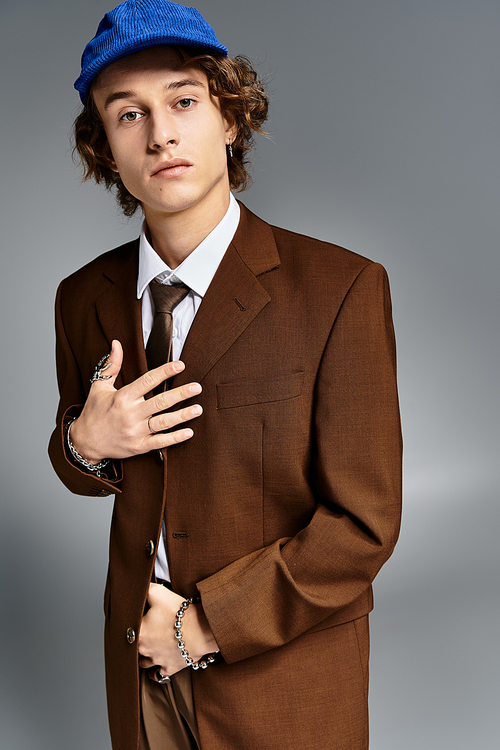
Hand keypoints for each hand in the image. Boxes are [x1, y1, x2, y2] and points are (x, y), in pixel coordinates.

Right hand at [70, 340, 201, 463]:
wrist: (85, 442)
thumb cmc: (94, 412)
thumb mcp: (99, 386)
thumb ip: (111, 365)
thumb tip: (117, 343)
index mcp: (122, 397)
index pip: (147, 381)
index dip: (165, 372)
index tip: (180, 365)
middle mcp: (130, 414)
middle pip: (160, 402)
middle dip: (181, 394)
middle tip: (197, 387)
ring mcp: (135, 431)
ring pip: (163, 422)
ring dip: (182, 416)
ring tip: (198, 408)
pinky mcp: (138, 447)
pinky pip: (160, 442)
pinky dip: (175, 438)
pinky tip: (189, 432)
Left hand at [138, 584, 217, 677]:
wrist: (200, 630)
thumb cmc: (179, 612)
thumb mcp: (159, 593)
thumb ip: (144, 589)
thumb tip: (136, 588)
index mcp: (139, 631)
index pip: (128, 627)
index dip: (131, 622)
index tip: (136, 618)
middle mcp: (144, 649)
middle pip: (134, 646)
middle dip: (137, 640)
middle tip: (144, 631)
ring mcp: (157, 660)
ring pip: (143, 662)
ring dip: (144, 656)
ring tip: (148, 649)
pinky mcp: (169, 668)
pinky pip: (157, 675)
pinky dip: (155, 672)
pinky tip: (155, 667)